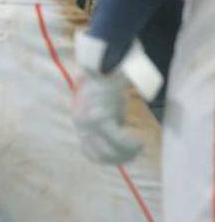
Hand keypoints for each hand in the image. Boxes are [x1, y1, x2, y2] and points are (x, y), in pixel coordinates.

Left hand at [71, 32, 142, 164]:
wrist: (99, 62)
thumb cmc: (104, 82)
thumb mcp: (104, 105)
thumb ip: (108, 119)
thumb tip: (120, 128)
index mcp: (80, 122)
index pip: (89, 152)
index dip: (106, 159)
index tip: (122, 158)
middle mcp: (81, 124)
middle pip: (100, 155)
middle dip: (119, 159)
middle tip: (134, 153)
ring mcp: (88, 122)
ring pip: (109, 152)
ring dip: (126, 154)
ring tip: (138, 147)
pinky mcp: (99, 117)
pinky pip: (117, 140)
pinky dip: (129, 146)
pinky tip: (139, 143)